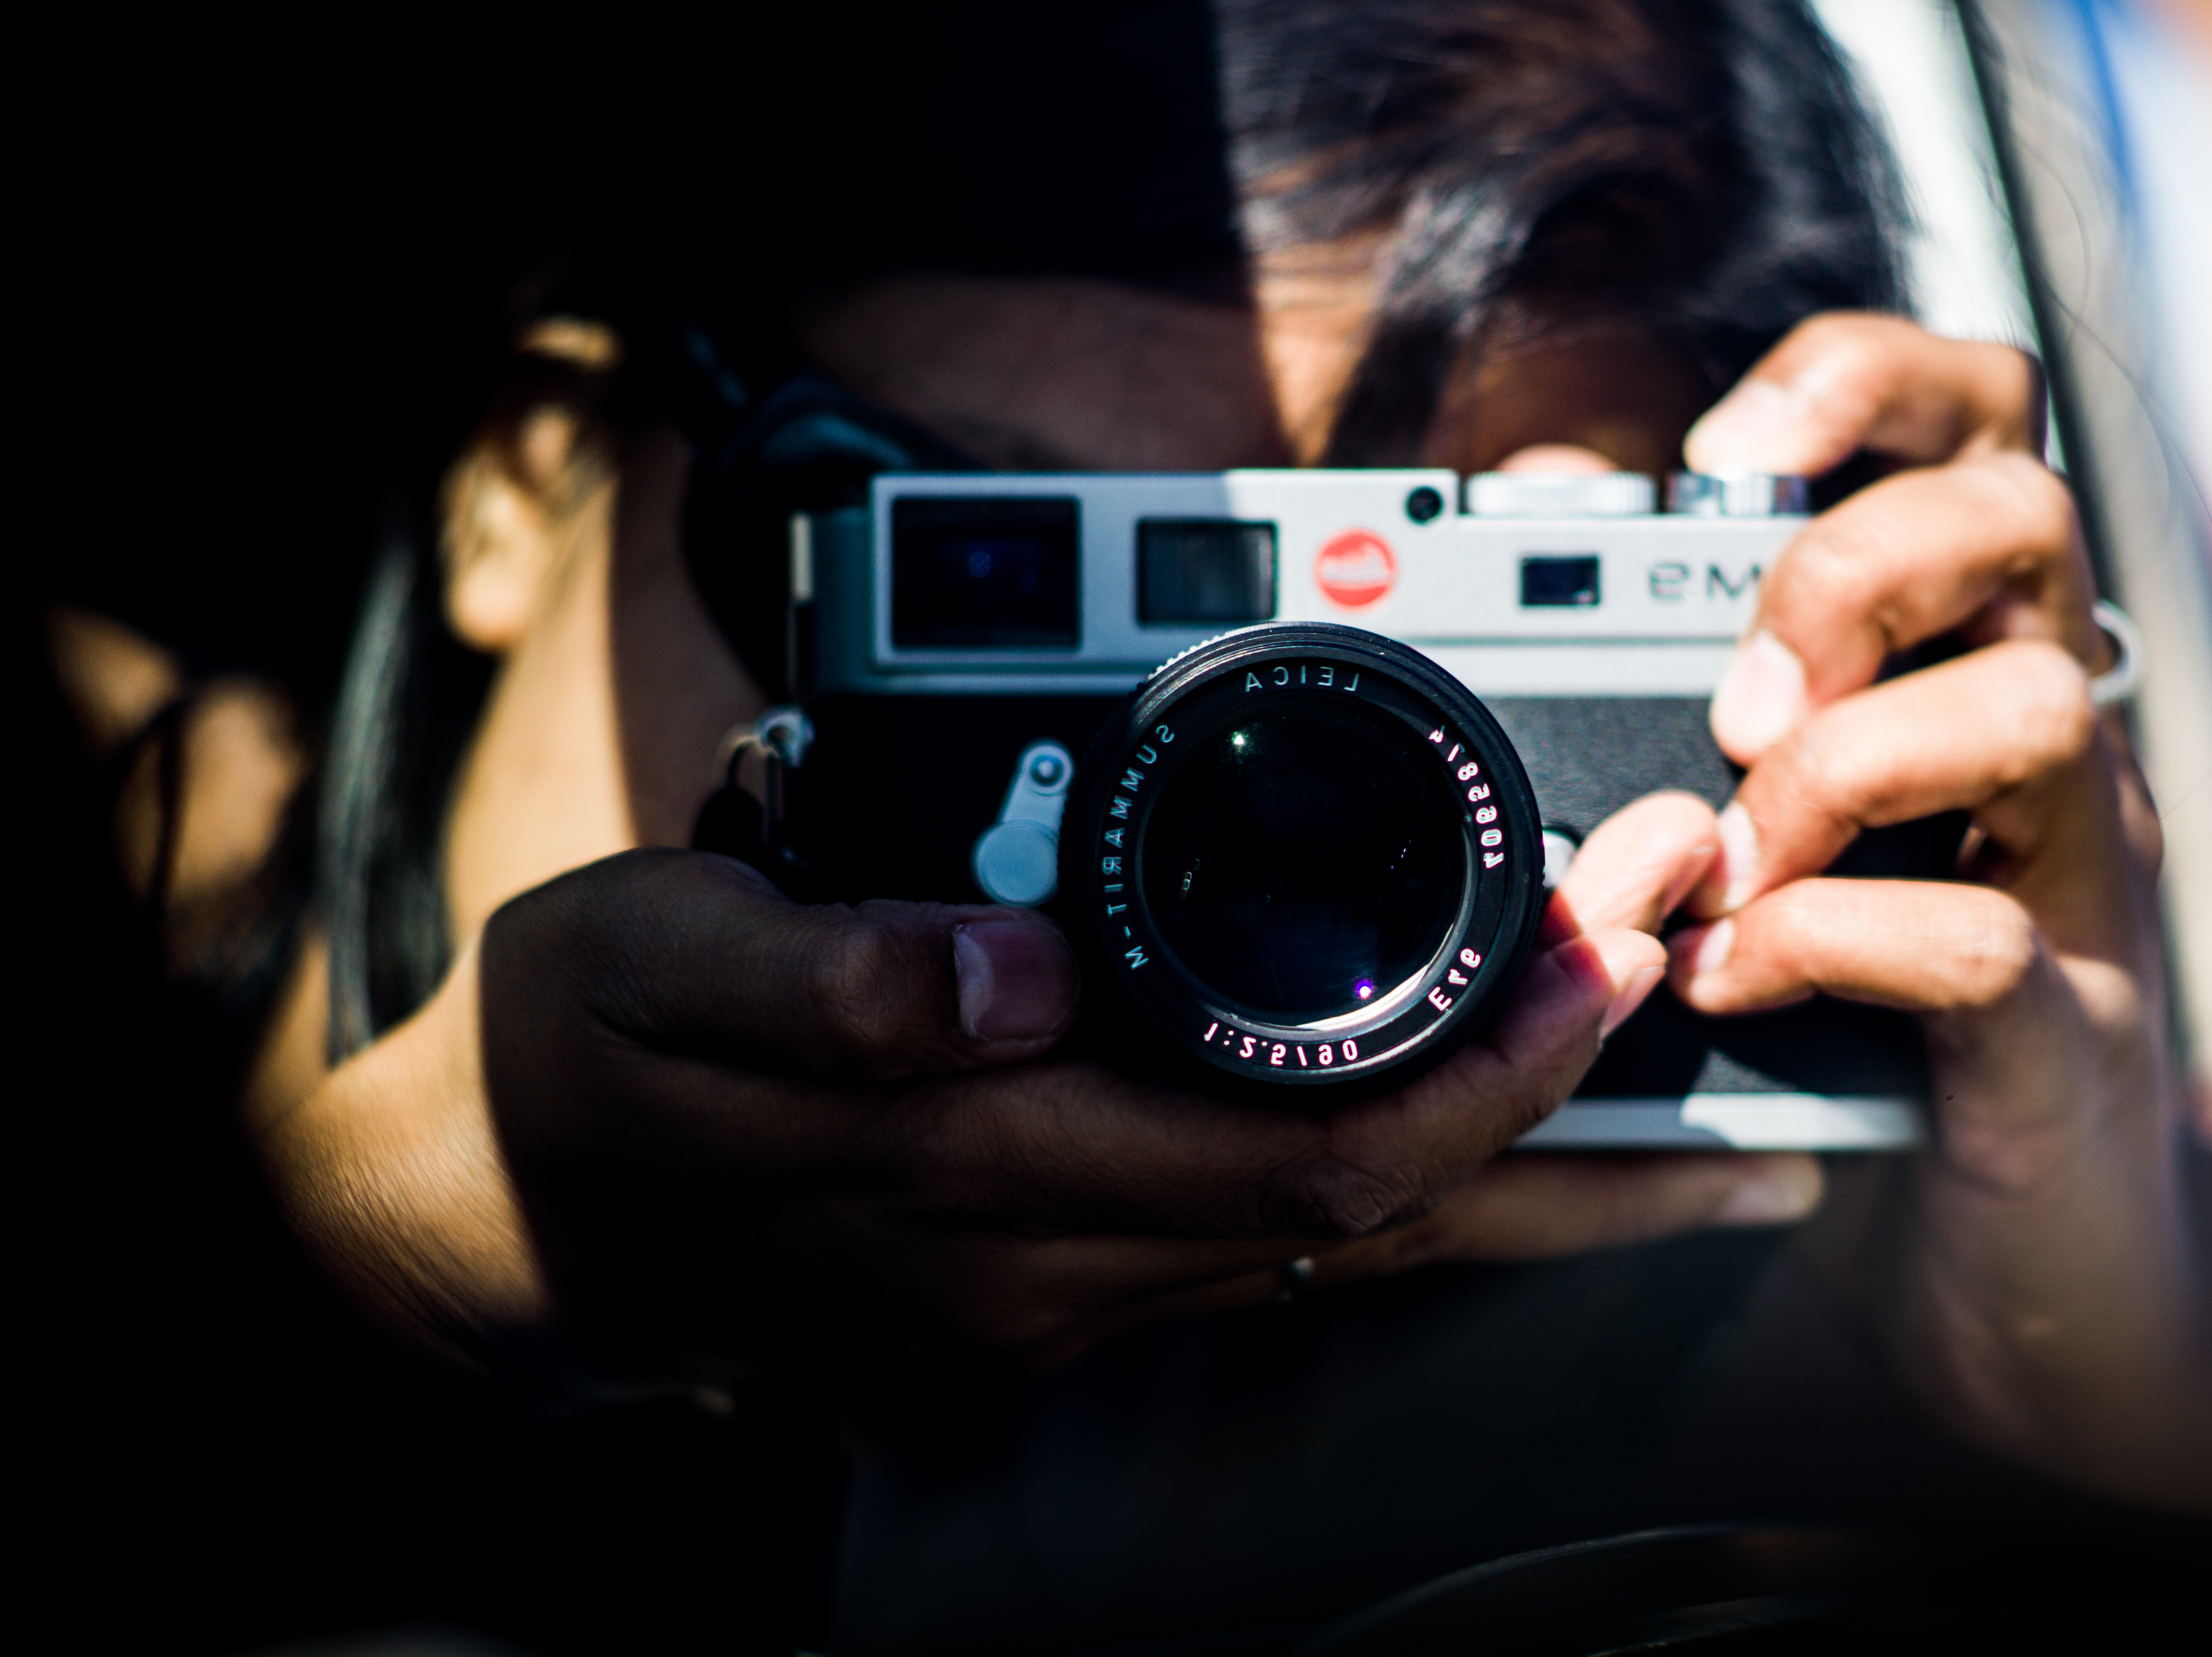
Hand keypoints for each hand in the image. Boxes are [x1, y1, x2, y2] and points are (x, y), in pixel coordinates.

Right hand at [272, 812, 1819, 1381]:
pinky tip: (1514, 1140)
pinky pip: (1288, 1243)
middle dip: (1569, 1083)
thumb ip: (825, 982)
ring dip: (1534, 1154)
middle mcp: (1058, 1259)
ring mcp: (1071, 1288)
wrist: (518, 1230)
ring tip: (1684, 1055)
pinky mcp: (1065, 1277)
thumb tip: (1003, 981)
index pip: (1302, 1144)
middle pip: (1382, 1201)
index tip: (1605, 926)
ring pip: (1359, 1243)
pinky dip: (1426, 1184)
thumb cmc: (589, 1072)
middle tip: (1694, 923)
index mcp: (979, 1169)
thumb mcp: (650, 974)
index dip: (1484, 1055)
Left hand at [1675, 312, 2200, 1493]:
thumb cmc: (1844, 1003)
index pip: (1984, 416)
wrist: (2002, 1267)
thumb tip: (1531, 483)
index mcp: (1966, 650)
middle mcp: (2050, 739)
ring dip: (1847, 762)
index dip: (1865, 380)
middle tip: (1735, 706)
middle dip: (1853, 570)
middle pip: (2025, 512)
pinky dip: (1833, 943)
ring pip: (2036, 705)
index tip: (1722, 459)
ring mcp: (2084, 886)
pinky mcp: (2069, 1043)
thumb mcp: (1755, 797)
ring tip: (1736, 859)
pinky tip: (1735, 980)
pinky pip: (1981, 941)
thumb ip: (1662, 649)